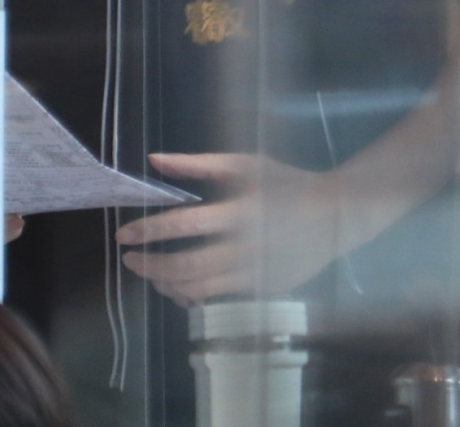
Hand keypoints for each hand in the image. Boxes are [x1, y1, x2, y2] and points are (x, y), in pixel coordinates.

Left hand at [114, 153, 335, 306]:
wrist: (336, 215)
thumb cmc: (287, 183)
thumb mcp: (245, 164)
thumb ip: (197, 164)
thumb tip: (155, 160)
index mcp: (240, 210)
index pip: (184, 223)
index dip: (149, 231)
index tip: (123, 235)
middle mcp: (246, 246)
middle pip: (187, 265)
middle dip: (151, 266)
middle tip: (128, 260)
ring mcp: (255, 273)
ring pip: (200, 289)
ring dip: (167, 284)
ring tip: (149, 273)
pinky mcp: (262, 289)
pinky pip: (217, 298)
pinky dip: (191, 295)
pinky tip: (177, 286)